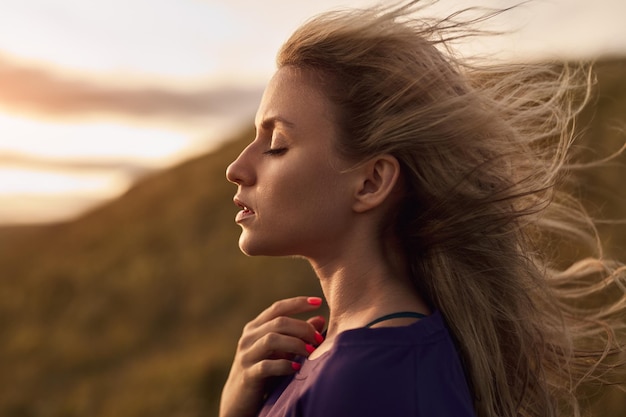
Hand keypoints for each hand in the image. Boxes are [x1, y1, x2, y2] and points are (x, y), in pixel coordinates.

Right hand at [219, 296, 324, 416]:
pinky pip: (266, 366)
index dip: (298, 303)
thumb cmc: (265, 372)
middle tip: (319, 338)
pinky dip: (284, 365)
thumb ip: (298, 335)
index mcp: (255, 327)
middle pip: (279, 322)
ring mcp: (246, 355)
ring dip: (296, 344)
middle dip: (302, 327)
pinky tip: (297, 367)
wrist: (238, 400)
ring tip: (312, 352)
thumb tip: (320, 319)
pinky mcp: (248, 375)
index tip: (318, 301)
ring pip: (272, 339)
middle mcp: (248, 338)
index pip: (277, 308)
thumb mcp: (281, 351)